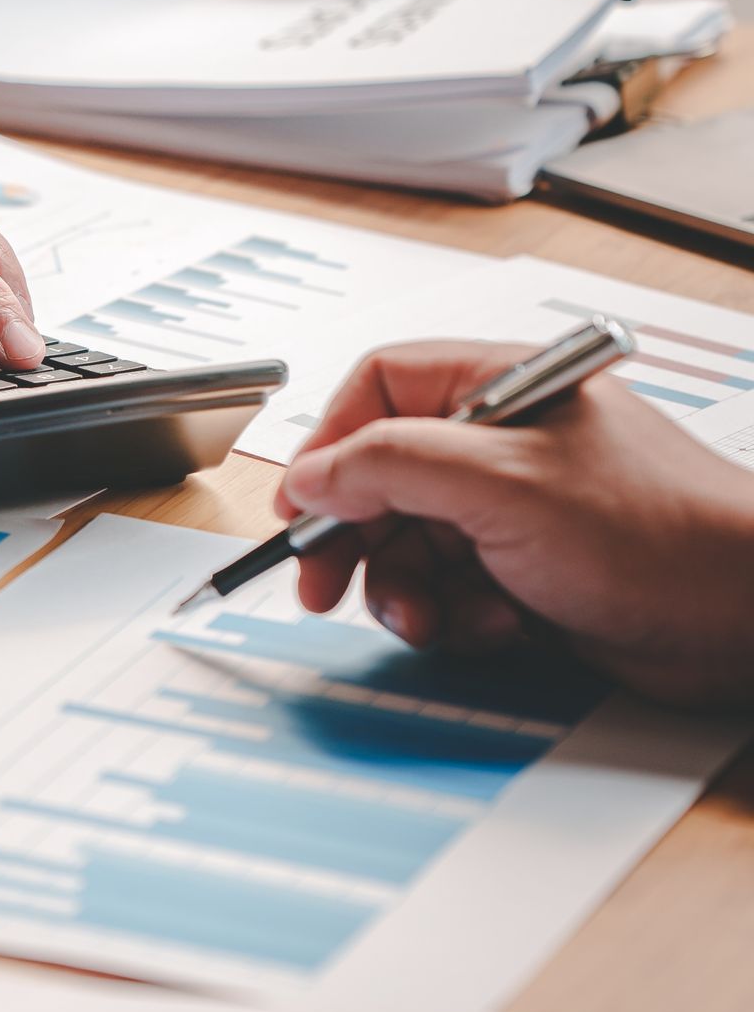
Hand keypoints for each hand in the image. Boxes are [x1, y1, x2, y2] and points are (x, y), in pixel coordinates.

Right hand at [277, 342, 753, 709]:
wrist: (743, 615)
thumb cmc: (660, 533)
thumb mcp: (504, 485)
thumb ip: (394, 466)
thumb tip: (315, 471)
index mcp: (498, 387)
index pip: (378, 390)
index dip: (329, 448)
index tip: (302, 507)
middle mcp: (502, 441)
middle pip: (381, 476)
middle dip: (354, 536)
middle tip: (322, 585)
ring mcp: (514, 507)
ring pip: (409, 543)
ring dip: (407, 589)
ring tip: (434, 616)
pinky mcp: (528, 569)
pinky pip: (451, 589)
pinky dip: (459, 615)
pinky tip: (498, 625)